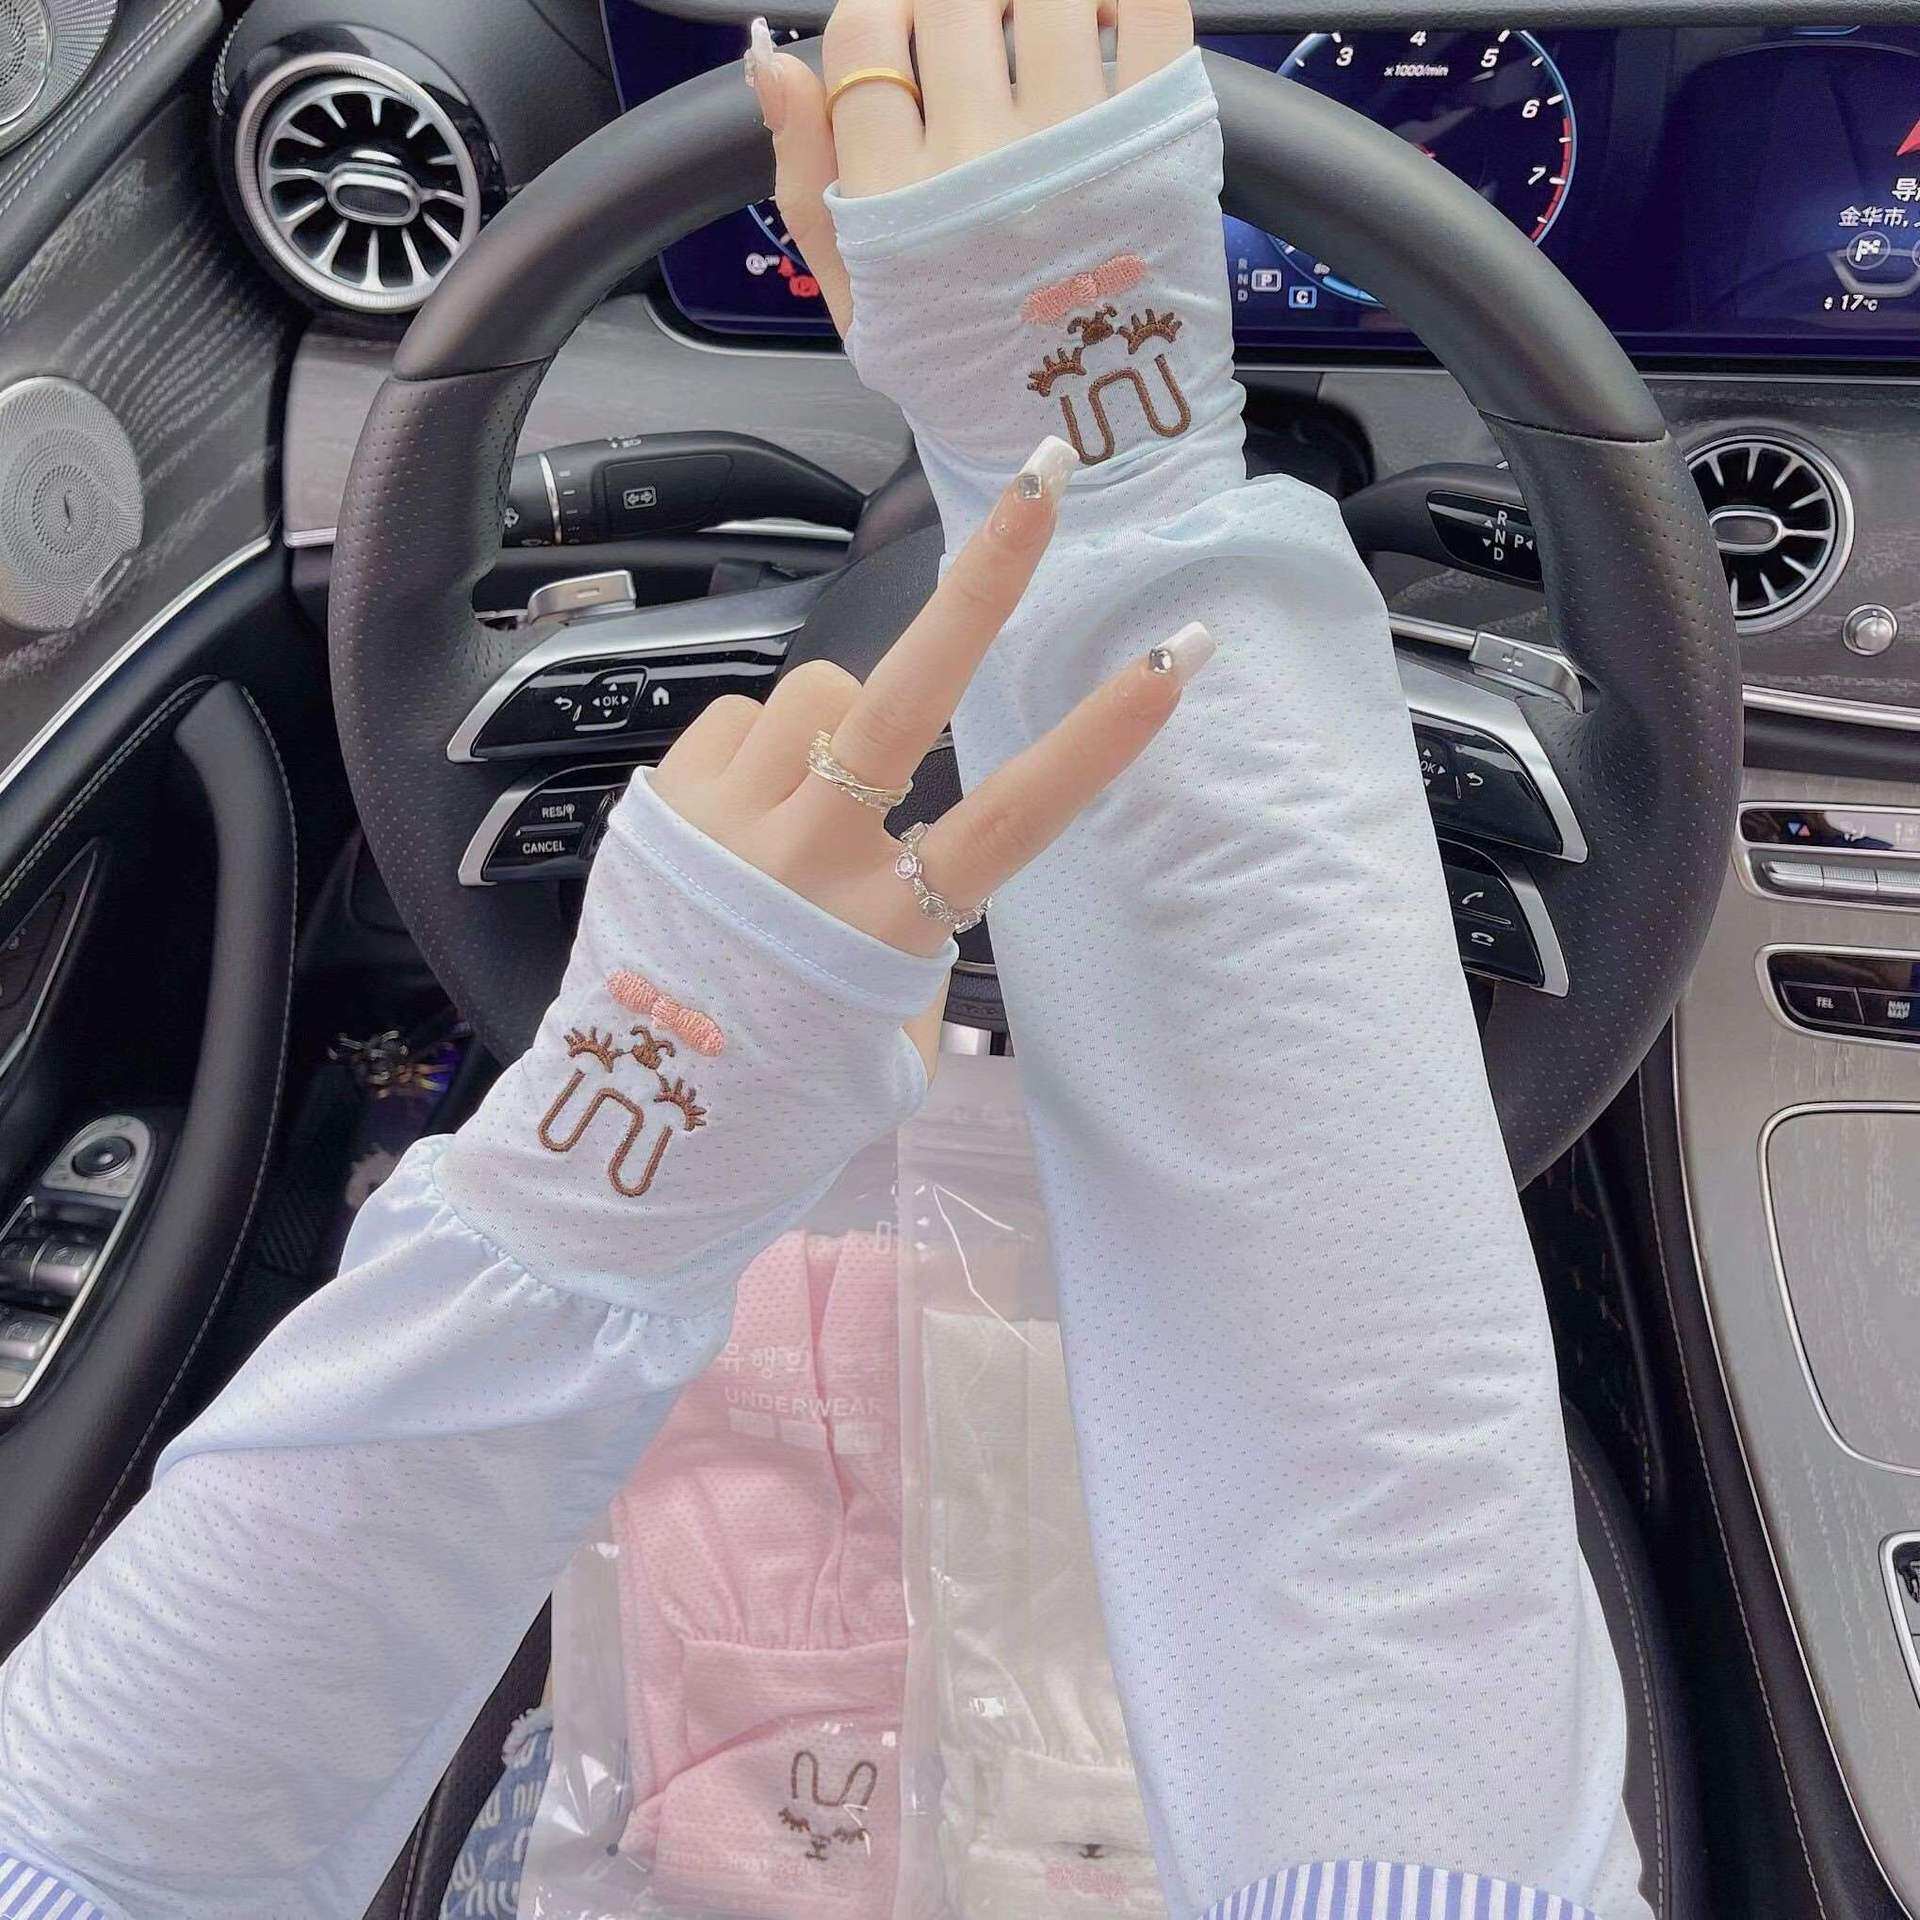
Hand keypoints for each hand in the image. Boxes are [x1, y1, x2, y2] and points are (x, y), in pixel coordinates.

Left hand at [648, 444, 1212, 1066]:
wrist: (635, 1130)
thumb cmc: (785, 1098)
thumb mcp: (890, 1042)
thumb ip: (918, 947)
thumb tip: (913, 863)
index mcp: (887, 933)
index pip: (1014, 818)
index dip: (1098, 738)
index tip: (1173, 657)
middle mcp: (811, 864)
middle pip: (906, 696)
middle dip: (985, 583)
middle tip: (1043, 485)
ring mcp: (729, 826)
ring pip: (818, 692)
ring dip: (840, 721)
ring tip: (818, 791)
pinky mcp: (664, 805)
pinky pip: (741, 718)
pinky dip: (760, 747)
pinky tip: (748, 808)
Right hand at [744, 0, 1193, 333]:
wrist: (1085, 432)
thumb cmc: (968, 367)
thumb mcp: (857, 300)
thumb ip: (803, 181)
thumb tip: (773, 61)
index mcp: (895, 201)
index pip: (864, 34)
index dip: (882, 20)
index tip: (907, 46)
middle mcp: (977, 165)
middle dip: (957, 4)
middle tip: (979, 40)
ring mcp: (1075, 146)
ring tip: (1038, 33)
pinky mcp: (1158, 137)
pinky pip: (1145, 3)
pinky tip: (1105, 20)